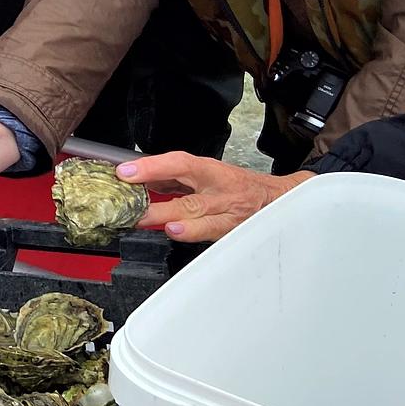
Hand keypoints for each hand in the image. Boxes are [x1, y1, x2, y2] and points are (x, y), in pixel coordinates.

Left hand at [118, 151, 312, 242]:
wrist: (278, 199)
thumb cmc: (237, 185)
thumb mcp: (206, 173)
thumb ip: (173, 177)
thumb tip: (137, 179)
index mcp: (210, 172)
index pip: (179, 165)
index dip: (152, 168)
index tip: (126, 173)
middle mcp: (220, 193)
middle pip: (190, 199)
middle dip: (160, 207)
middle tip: (134, 212)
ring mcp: (230, 217)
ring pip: (207, 222)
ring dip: (187, 226)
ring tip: (169, 228)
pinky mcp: (235, 235)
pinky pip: (217, 239)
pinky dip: (202, 240)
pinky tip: (189, 240)